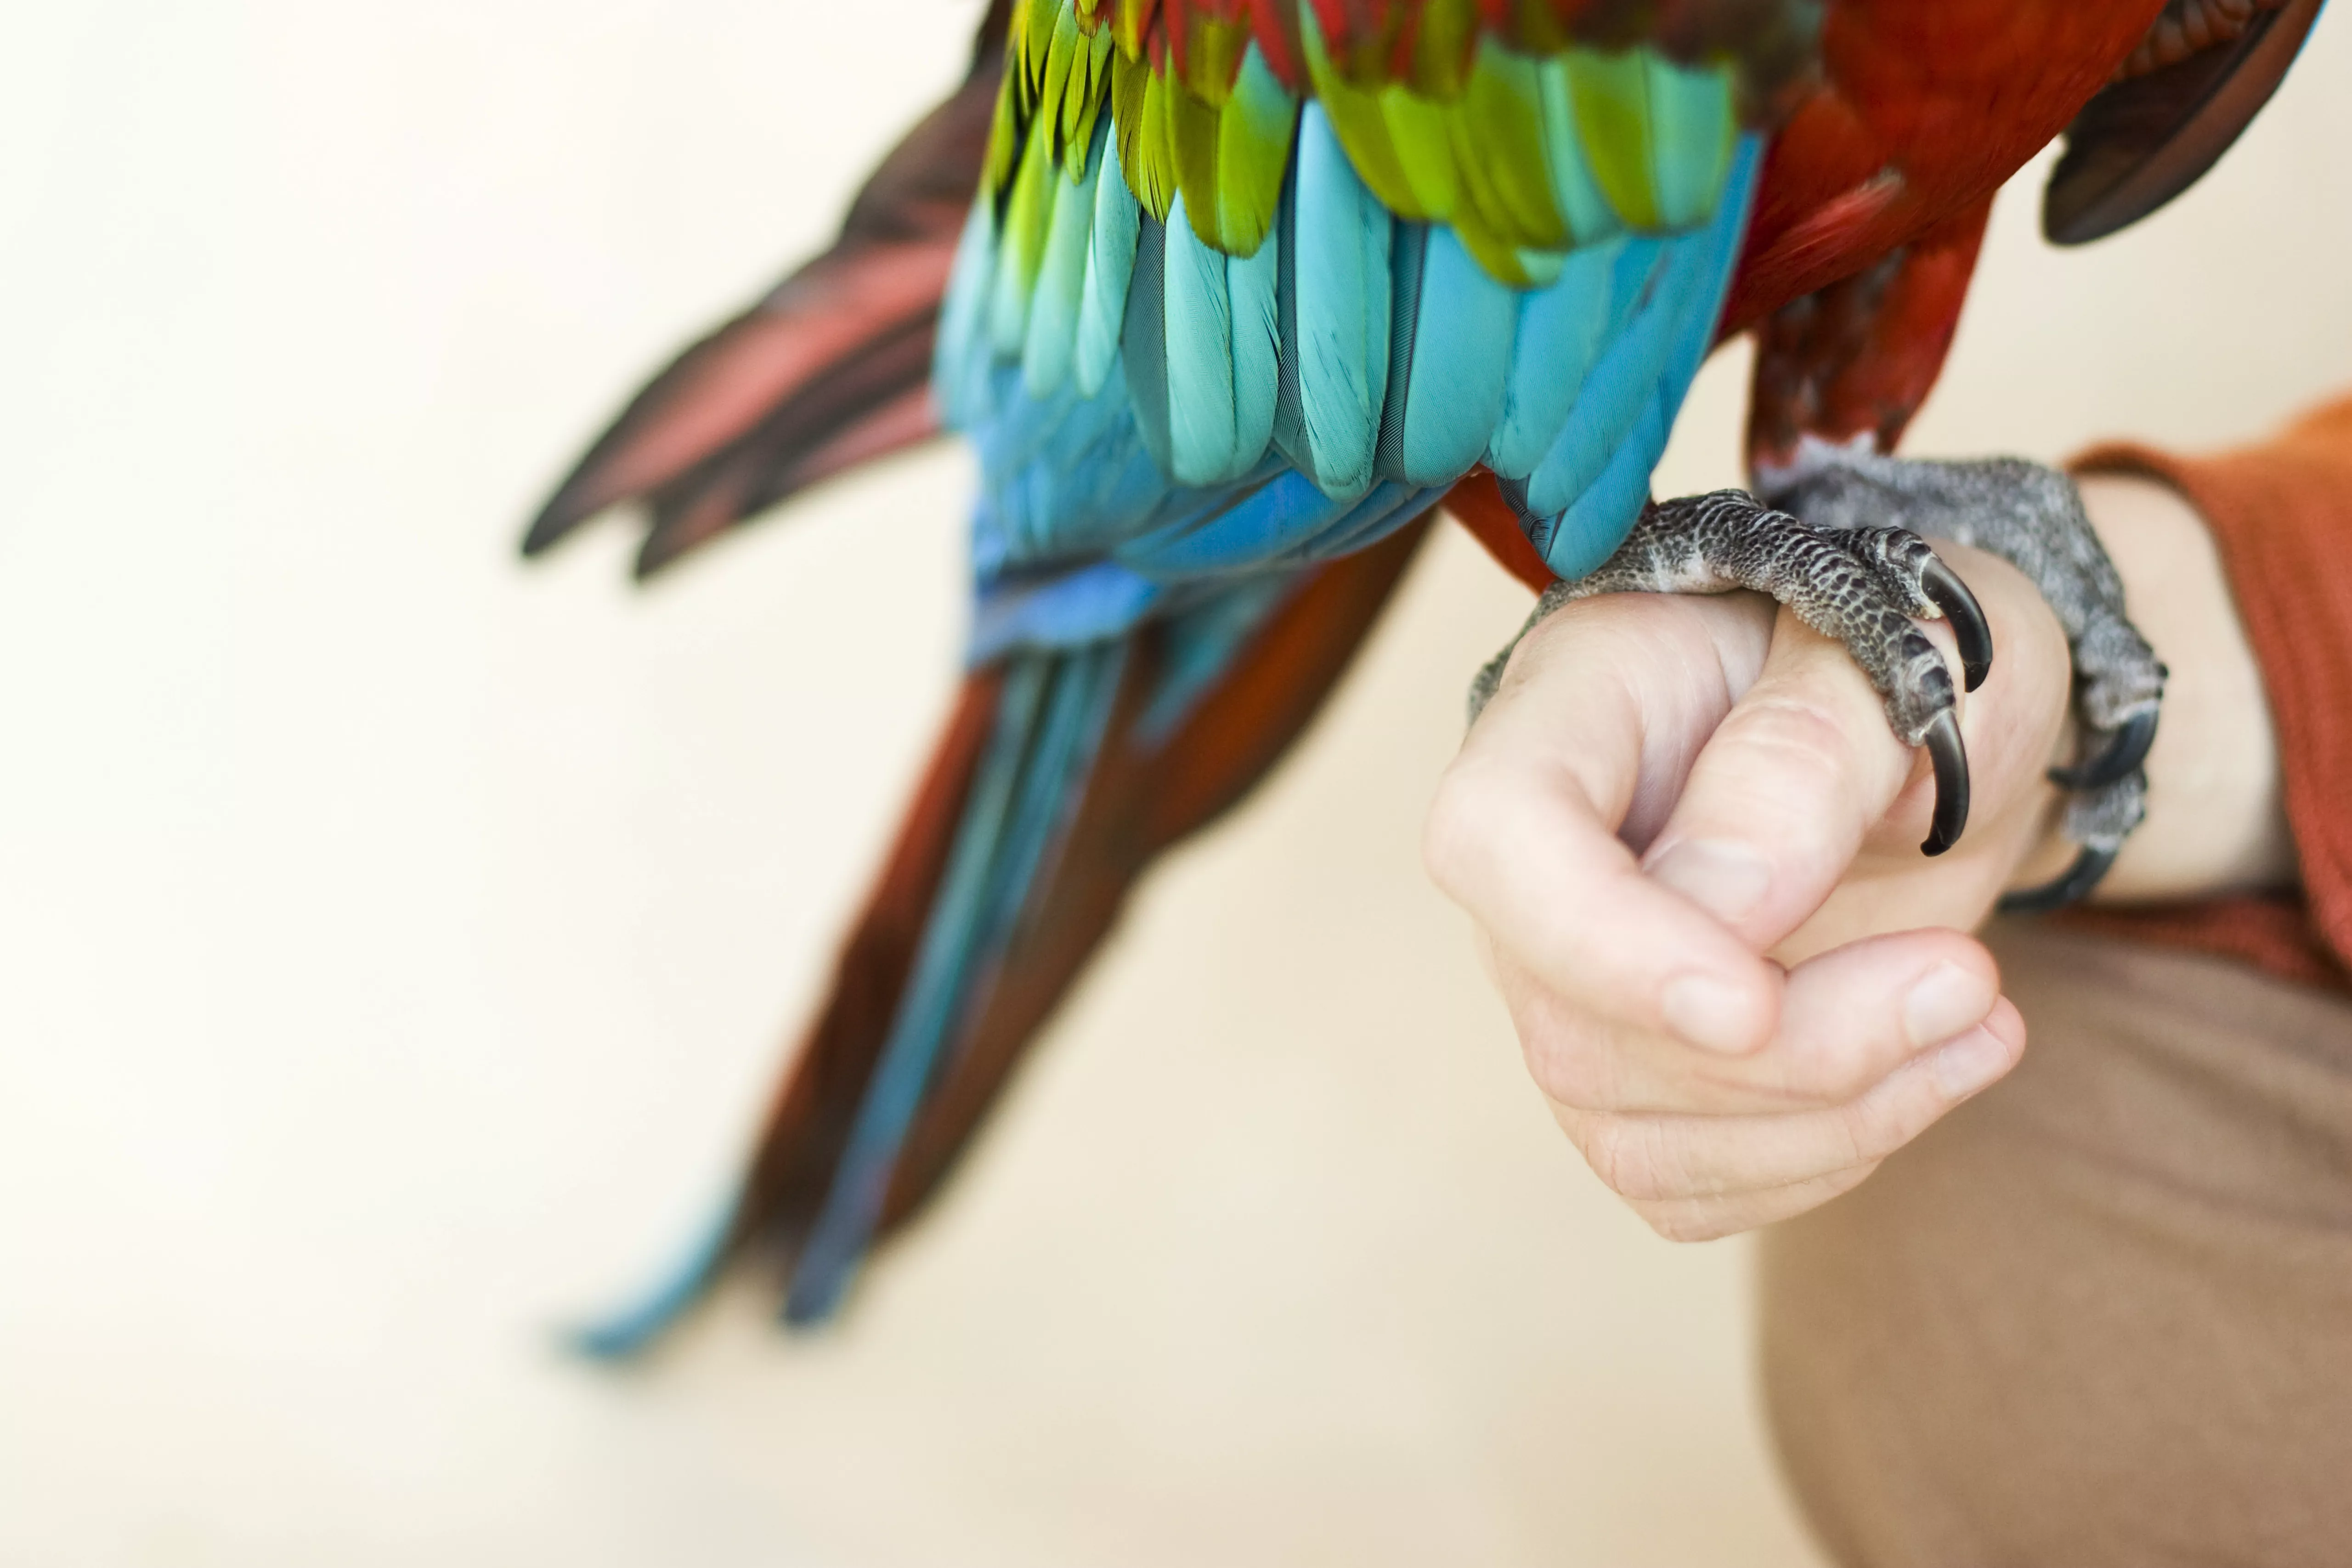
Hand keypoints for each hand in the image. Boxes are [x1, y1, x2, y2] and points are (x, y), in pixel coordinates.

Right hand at [1423, 476, 2288, 1239]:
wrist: (1947, 717)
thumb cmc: (1919, 649)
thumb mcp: (1917, 643)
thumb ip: (1814, 749)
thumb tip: (1728, 904)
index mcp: (1576, 707)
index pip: (1498, 840)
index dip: (1600, 946)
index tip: (1754, 1005)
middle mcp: (1541, 862)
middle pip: (1576, 1027)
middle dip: (1793, 1053)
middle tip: (1969, 982)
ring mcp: (1578, 979)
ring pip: (1630, 1132)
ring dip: (1830, 1118)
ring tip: (1980, 1015)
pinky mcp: (1643, 1073)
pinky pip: (1688, 1184)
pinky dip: (1825, 1160)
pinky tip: (1938, 1067)